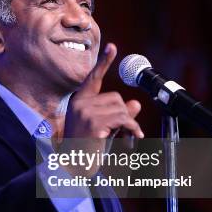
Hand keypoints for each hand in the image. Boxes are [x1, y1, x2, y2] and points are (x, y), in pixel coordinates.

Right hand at [60, 43, 143, 175]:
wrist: (75, 165)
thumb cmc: (88, 147)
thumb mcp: (105, 127)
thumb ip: (119, 114)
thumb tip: (136, 103)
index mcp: (79, 101)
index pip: (93, 78)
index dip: (104, 62)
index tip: (113, 46)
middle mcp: (80, 103)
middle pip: (117, 98)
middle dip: (124, 115)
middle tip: (126, 133)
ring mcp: (85, 112)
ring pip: (122, 109)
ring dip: (129, 125)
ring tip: (127, 139)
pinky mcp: (94, 122)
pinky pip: (123, 120)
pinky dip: (132, 129)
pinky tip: (133, 139)